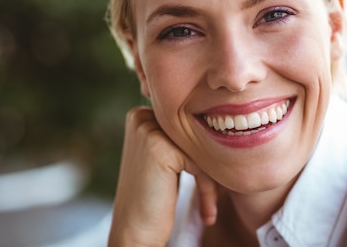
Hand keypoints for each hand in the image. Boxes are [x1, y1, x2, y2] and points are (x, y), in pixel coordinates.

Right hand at [108, 107, 217, 246]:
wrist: (134, 232)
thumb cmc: (152, 198)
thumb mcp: (161, 156)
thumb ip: (176, 135)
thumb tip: (211, 115)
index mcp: (139, 114)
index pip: (187, 124)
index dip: (200, 152)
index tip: (208, 180)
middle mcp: (140, 116)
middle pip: (194, 133)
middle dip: (207, 163)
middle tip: (212, 196)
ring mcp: (148, 130)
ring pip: (199, 146)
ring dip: (210, 178)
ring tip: (210, 206)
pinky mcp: (160, 147)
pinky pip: (200, 161)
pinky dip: (208, 187)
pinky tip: (207, 212)